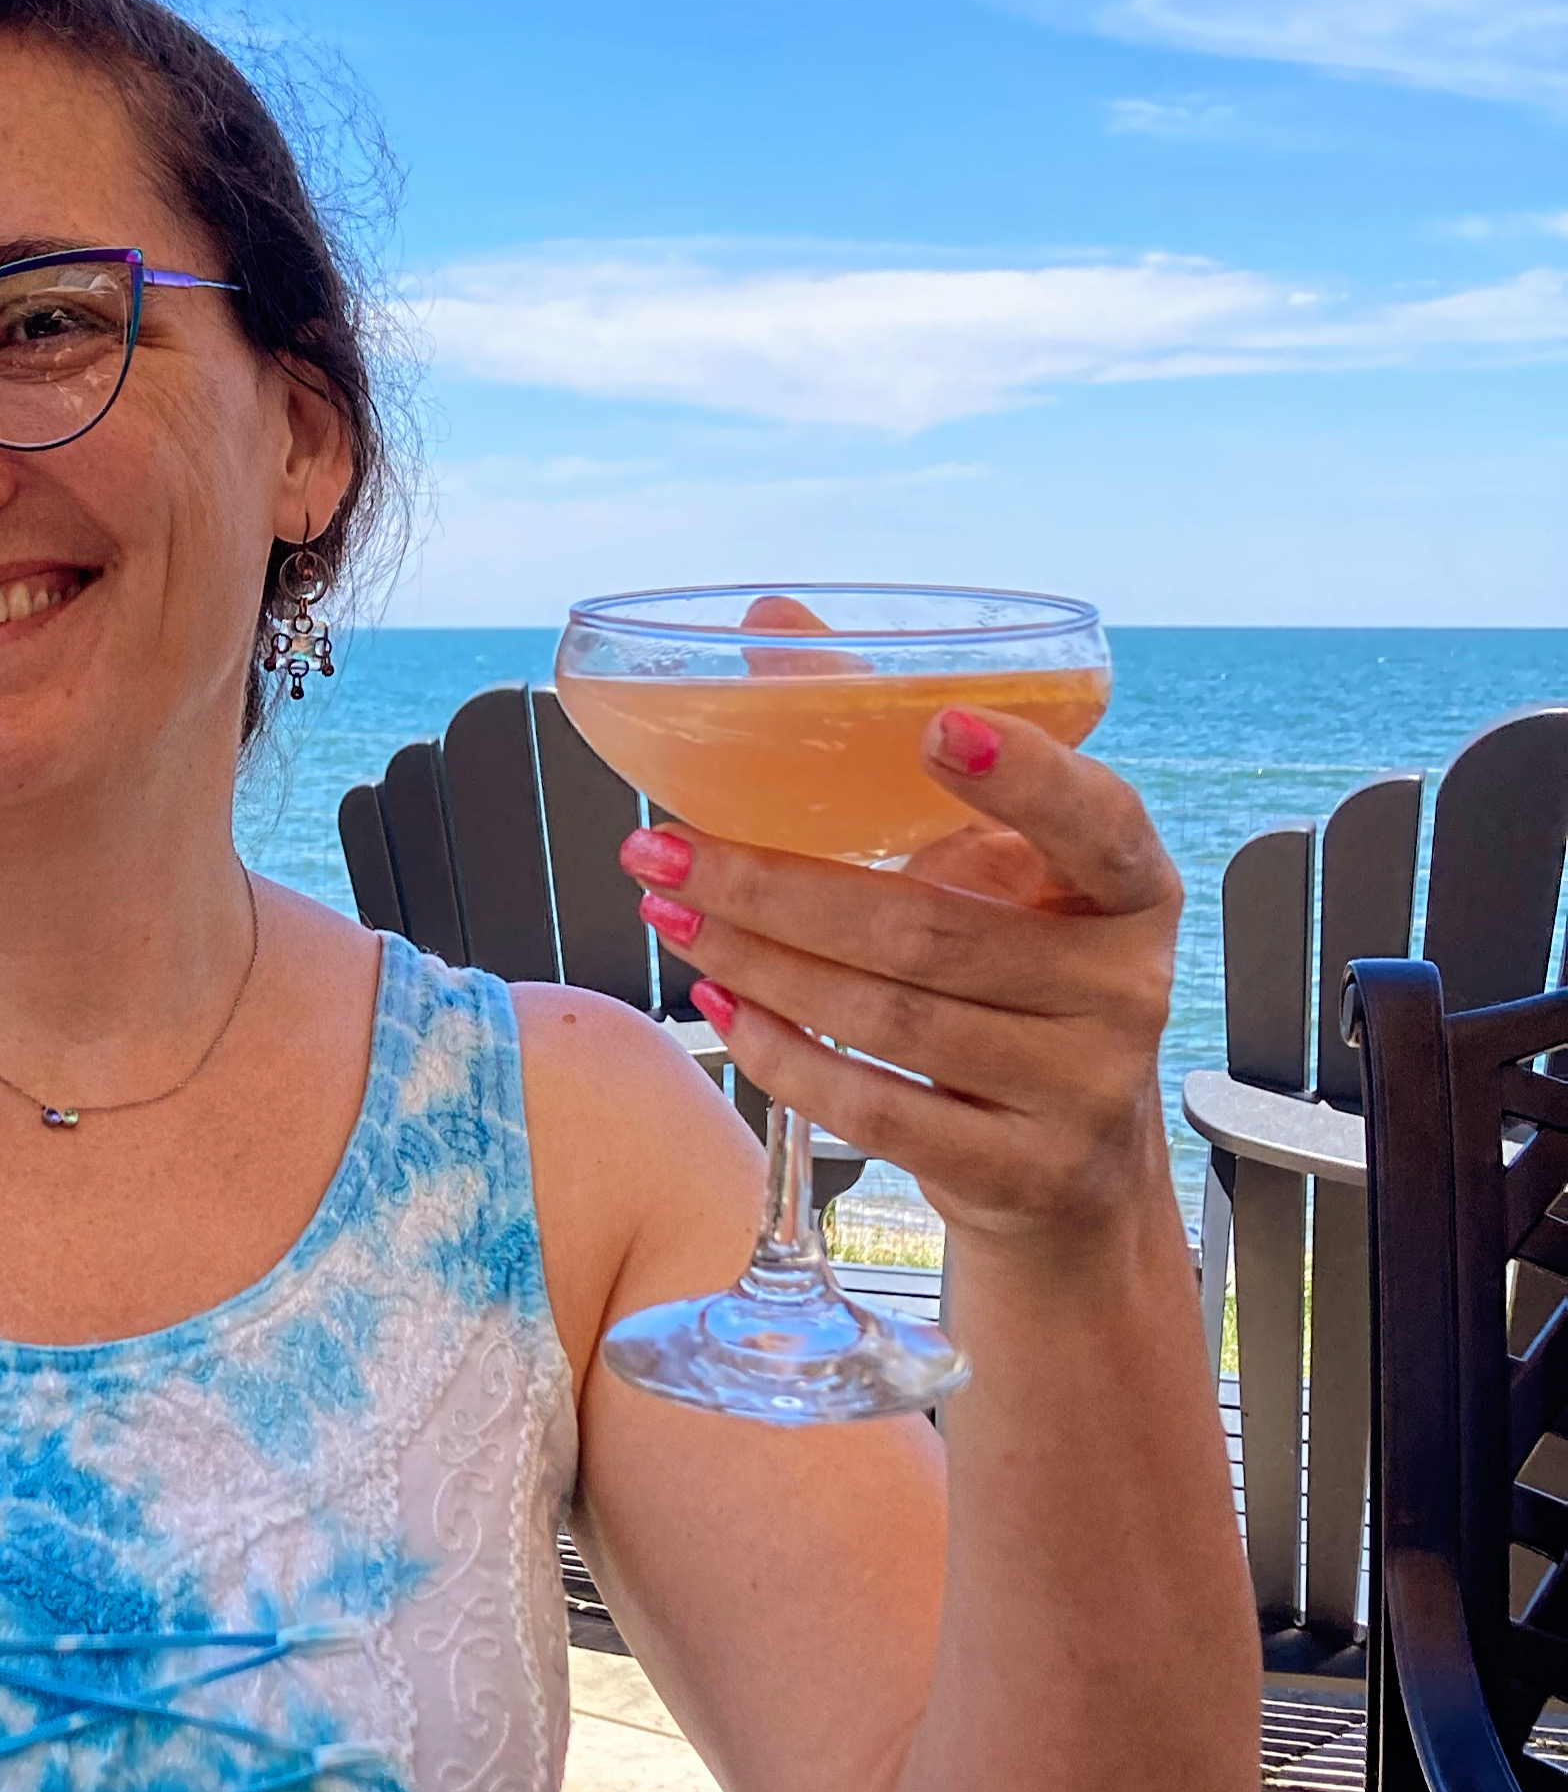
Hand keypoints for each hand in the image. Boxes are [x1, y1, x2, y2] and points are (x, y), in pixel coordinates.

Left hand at [621, 704, 1181, 1251]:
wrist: (1065, 1168)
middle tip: (661, 847)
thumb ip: (883, 754)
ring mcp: (1081, 1086)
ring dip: (757, 965)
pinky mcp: (1021, 1169)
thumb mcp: (985, 875)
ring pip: (891, 1018)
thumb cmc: (1010, 983)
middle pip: (928, 931)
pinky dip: (783, 1056)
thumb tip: (773, 622)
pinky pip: (878, 1109)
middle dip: (773, 887)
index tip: (935, 726)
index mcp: (1131, 889)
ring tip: (669, 914)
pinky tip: (720, 1007)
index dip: (1024, 778)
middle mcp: (1124, 985)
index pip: (1096, 822)